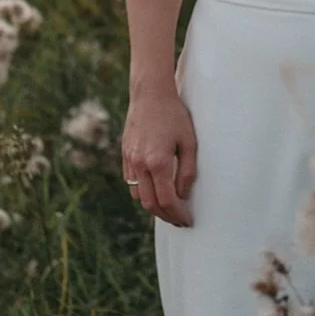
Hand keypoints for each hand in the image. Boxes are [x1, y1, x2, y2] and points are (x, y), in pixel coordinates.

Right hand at [120, 86, 197, 226]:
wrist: (150, 94)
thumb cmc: (174, 115)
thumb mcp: (189, 142)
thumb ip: (187, 171)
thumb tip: (183, 195)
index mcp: (158, 162)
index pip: (167, 200)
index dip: (178, 214)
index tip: (187, 220)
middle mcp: (140, 165)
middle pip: (150, 204)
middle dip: (165, 216)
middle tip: (179, 220)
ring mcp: (130, 160)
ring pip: (138, 196)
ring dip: (153, 207)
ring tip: (168, 209)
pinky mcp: (125, 155)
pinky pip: (131, 183)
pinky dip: (143, 192)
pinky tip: (155, 191)